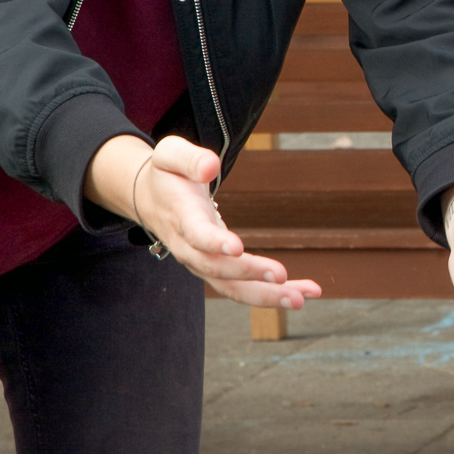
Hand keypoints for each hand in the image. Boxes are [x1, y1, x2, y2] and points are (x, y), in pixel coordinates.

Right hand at [88, 135, 322, 309]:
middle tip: (282, 276)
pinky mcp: (218, 270)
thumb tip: (211, 166)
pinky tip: (303, 293)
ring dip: (266, 296)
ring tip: (300, 299)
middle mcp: (189, 248)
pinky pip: (244, 288)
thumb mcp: (170, 154)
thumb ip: (190, 158)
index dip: (214, 242)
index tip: (237, 247)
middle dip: (249, 274)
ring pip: (231, 288)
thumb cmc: (167, 174)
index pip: (196, 235)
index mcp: (181, 217)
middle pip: (216, 269)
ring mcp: (202, 263)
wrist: (150, 199)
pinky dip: (273, 293)